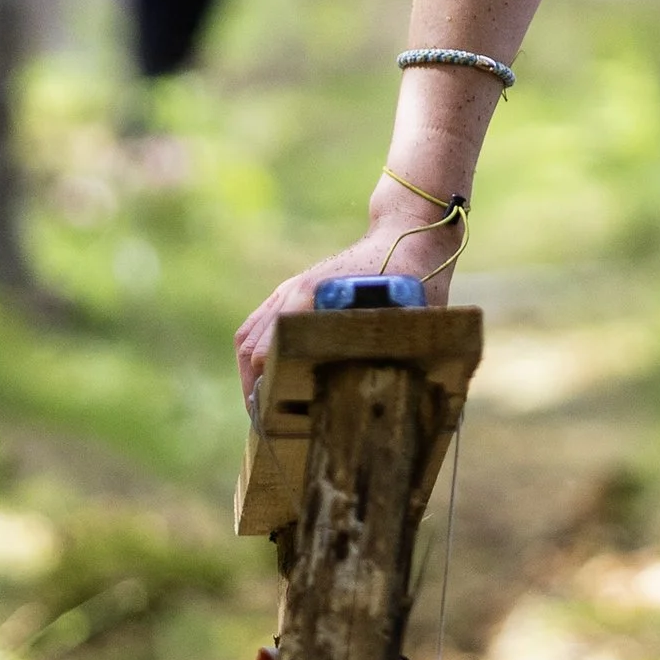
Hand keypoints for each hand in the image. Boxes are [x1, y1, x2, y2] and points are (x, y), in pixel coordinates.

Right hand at [235, 204, 461, 399]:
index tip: (275, 421)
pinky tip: (268, 377)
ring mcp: (290, 289)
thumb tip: (380, 397)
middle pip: (251, 348)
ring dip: (250, 371)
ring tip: (262, 406)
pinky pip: (258, 323)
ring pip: (248, 334)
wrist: (406, 234)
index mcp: (312, 298)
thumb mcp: (405, 320)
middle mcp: (293, 292)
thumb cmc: (411, 279)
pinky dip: (255, 352)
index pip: (268, 353)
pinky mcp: (294, 289)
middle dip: (254, 388)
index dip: (269, 390)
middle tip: (267, 425)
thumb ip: (389, 354)